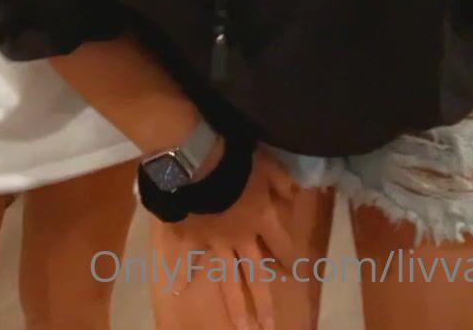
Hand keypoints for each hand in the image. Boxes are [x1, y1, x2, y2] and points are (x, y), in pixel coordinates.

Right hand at [150, 150, 298, 328]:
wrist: (198, 160)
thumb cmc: (235, 159)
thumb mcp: (266, 163)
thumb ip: (282, 180)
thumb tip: (295, 194)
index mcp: (260, 219)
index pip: (281, 244)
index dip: (288, 257)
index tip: (293, 272)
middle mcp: (240, 239)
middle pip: (256, 275)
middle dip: (264, 302)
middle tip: (269, 327)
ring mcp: (215, 243)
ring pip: (228, 279)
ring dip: (236, 306)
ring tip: (243, 328)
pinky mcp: (191, 239)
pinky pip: (185, 259)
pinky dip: (180, 274)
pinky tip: (178, 289)